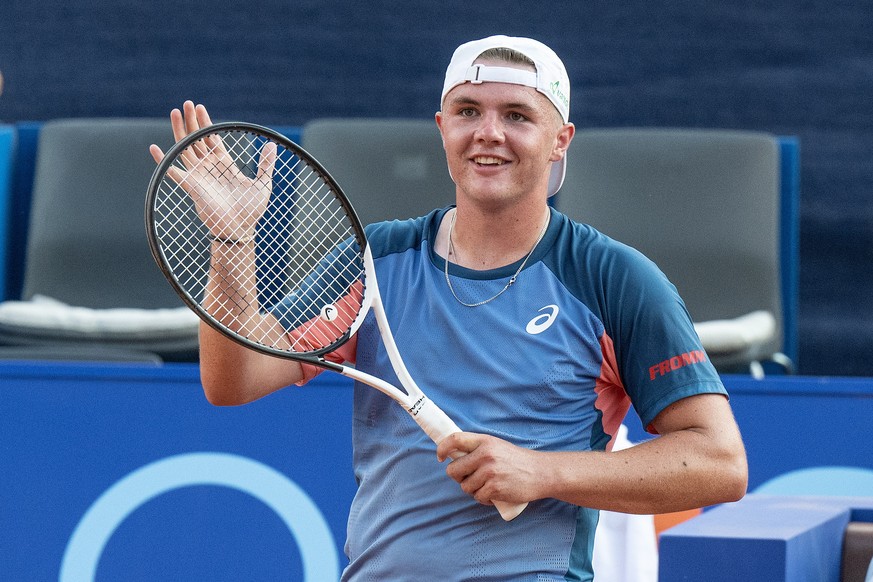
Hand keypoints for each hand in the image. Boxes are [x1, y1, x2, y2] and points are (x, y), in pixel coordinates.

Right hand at [149, 101, 276, 239]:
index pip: (212, 139)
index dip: (206, 123)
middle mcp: (209, 168)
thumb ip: (265, 165)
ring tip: (174, 112)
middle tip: (186, 103)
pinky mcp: (191, 187)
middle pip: (197, 139)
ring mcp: (199, 176)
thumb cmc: (251, 210)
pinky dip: (164, 161)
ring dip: (179, 131)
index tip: (200, 107)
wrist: (240, 229)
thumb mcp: (262, 184)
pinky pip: (174, 172)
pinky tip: (155, 149)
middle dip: (192, 121)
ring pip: (185, 148)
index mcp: (225, 165)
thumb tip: (272, 145)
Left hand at [437, 432, 539, 506]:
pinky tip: (493, 494)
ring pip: (465, 486)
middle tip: (469, 477)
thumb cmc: (516, 460)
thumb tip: (452, 457)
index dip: (442, 448)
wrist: (540, 472)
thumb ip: (477, 448)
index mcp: (484, 441)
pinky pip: (478, 497)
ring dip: (473, 489)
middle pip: (453, 469)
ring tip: (487, 485)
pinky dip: (483, 498)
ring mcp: (490, 472)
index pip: (454, 440)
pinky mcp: (495, 488)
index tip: (440, 457)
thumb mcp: (496, 446)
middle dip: (458, 477)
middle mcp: (485, 455)